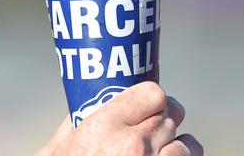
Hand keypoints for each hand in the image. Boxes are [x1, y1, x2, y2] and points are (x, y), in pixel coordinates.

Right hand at [36, 82, 202, 155]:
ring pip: (187, 143)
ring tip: (161, 150)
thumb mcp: (57, 150)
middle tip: (151, 128)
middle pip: (171, 115)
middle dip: (162, 120)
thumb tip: (82, 105)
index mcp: (104, 126)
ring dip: (176, 145)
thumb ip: (71, 125)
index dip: (152, 99)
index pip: (153, 94)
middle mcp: (134, 144)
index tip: (145, 105)